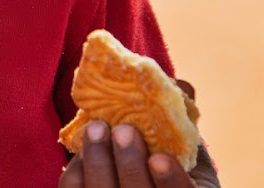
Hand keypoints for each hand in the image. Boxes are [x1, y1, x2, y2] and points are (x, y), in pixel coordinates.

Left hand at [58, 122, 219, 187]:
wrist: (141, 174)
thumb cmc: (170, 154)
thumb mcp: (186, 143)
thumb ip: (184, 117)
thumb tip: (179, 84)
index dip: (170, 180)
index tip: (159, 158)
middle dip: (128, 163)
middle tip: (123, 130)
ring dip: (98, 159)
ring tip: (96, 127)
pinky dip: (76, 166)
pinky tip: (84, 145)